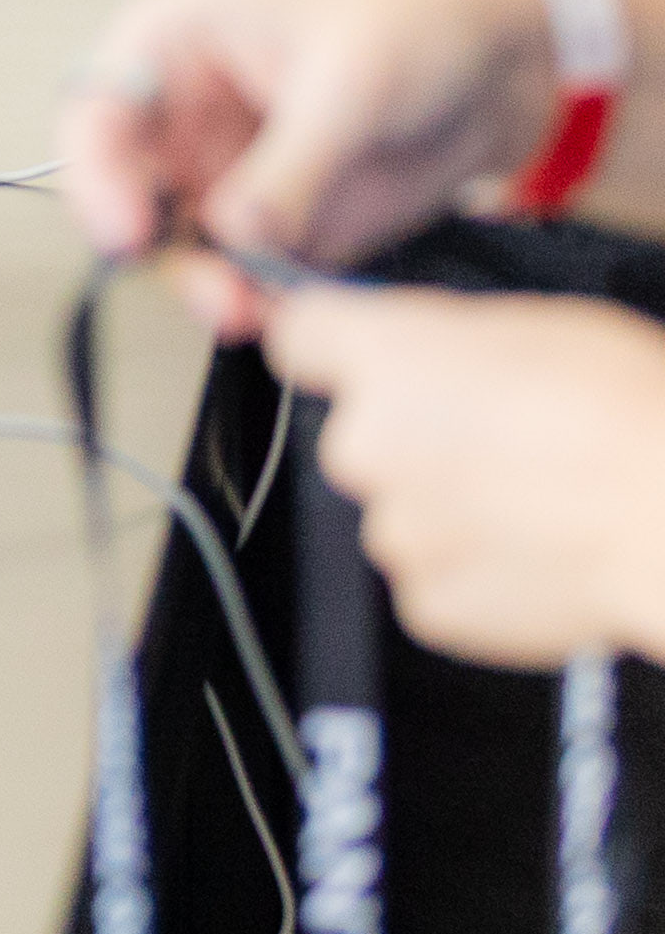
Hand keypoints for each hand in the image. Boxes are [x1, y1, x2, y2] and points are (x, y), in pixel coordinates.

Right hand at [58, 0, 562, 318]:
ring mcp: (223, 177)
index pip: (96, 113)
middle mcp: (181, 118)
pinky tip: (296, 309)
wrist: (493, 65)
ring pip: (182, 250)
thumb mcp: (351, 82)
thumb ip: (292, 162)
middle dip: (161, 253)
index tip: (127, 236)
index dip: (97, 177)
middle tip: (215, 294)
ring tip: (258, 312)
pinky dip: (267, 303)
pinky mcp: (273, 228)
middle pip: (128, 197)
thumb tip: (238, 234)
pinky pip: (248, 278)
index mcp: (168, 47)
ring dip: (213, 289)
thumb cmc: (410, 25)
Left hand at [264, 286, 664, 667]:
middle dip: (415, 445)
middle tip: (501, 450)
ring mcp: (394, 531)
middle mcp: (363, 442)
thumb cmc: (634, 412)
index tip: (367, 364)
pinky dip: (480, 578)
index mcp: (381, 355)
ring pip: (404, 516)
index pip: (302, 337)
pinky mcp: (429, 606)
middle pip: (359, 440)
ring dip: (451, 515)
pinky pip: (438, 585)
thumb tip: (437, 361)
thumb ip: (453, 345)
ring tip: (541, 509)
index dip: (339, 352)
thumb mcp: (539, 327)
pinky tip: (543, 560)